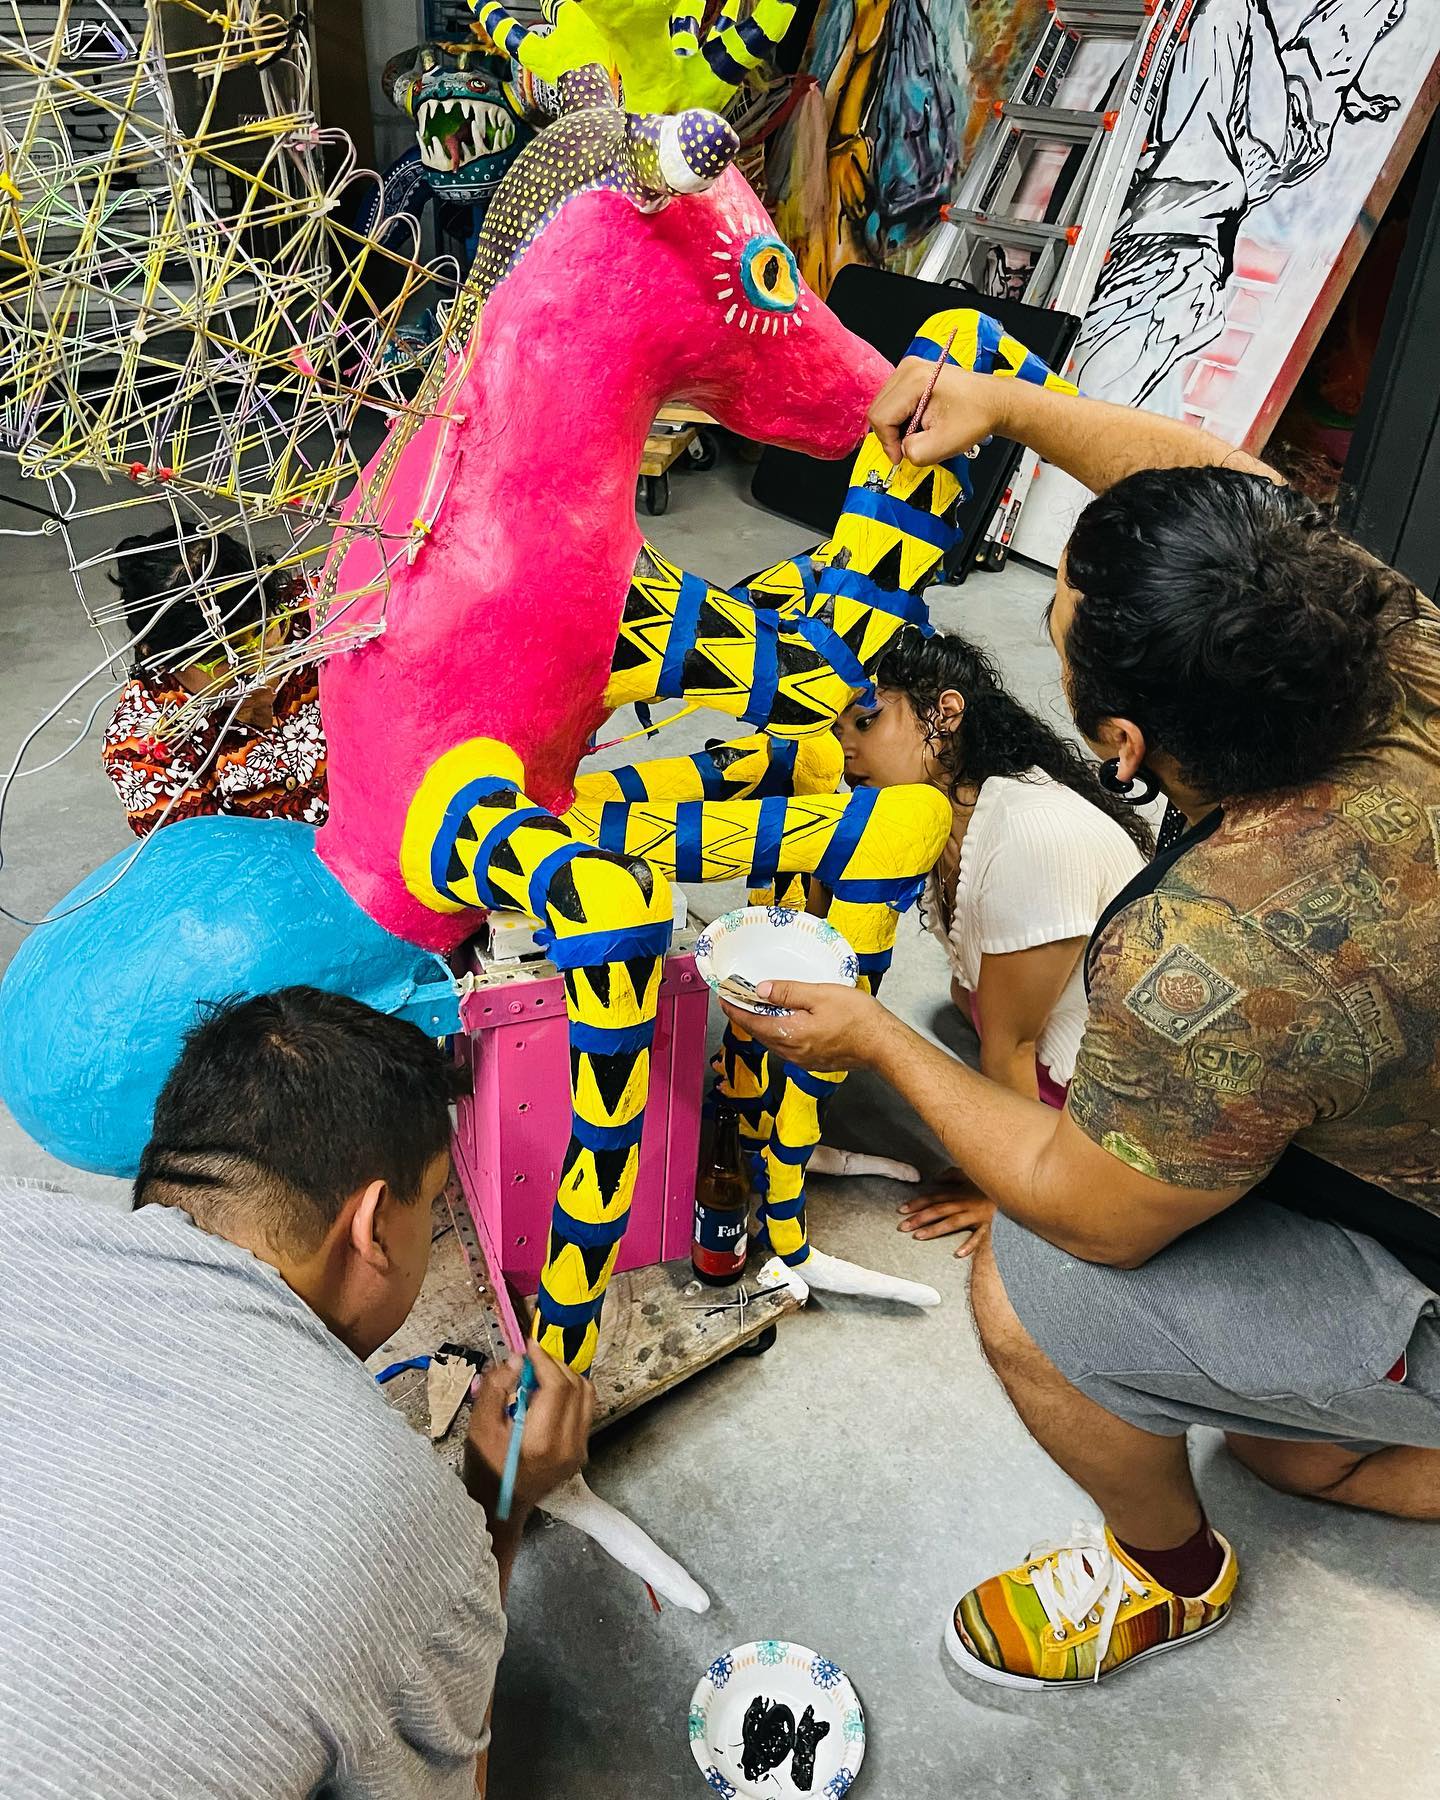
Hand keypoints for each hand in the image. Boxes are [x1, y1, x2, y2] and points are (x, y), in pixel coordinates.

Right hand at [466, 1341, 594, 1511]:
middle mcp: (569, 1446)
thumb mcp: (479, 1428)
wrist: (498, 1509)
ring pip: (587, 1396)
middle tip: (533, 1358)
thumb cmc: (485, 1470)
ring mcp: (579, 1451)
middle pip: (576, 1387)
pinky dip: (571, 1393)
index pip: (557, 1387)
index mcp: (543, 1441)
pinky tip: (549, 1392)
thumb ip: (496, 1389)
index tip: (530, 1346)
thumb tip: (517, 1361)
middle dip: (555, 1364)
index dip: (545, 1360)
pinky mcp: (580, 1452)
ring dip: (566, 1376)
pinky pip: (585, 1410)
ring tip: (542, 1372)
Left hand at [720, 980, 896, 1070]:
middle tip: (737, 998)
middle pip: (759, 1033)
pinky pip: (787, 1046)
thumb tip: (761, 989)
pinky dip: (778, 1032)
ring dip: (762, 1025)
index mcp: (790, 1034)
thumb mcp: (820, 995)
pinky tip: (784, 1021)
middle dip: (746, 1015)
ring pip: (773, 1041)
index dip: (734, 1008)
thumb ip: (788, 992)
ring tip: (757, 1007)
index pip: (751, 1022)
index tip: (724, 996)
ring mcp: (803, 1059)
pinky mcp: (813, 1061)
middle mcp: (792, 1052)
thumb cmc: (858, 1019)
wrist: (882, 1044)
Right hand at [868, 358, 1010, 467]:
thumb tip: (902, 451)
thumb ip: (916, 452)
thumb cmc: (976, 415)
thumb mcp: (946, 444)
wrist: (992, 401)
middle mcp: (908, 369)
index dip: (888, 443)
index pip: (880, 417)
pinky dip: (901, 418)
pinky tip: (920, 421)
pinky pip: (892, 402)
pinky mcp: (912, 375)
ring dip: (897, 427)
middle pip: (878, 410)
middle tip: (912, 445)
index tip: (902, 456)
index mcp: (915, 380)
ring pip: (883, 407)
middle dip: (892, 435)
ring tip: (920, 431)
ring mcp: (909, 369)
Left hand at [897, 1172, 994, 1257]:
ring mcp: (976, 1216)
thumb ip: (952, 1175)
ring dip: (935, 1229)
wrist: (1013, 1190)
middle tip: (902, 1226)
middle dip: (919, 1218)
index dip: (916, 1204)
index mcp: (959, 1194)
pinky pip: (979, 1237)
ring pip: (952, 1223)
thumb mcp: (970, 1174)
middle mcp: (965, 1204)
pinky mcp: (989, 1226)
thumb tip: (936, 1179)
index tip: (901, 1210)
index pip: (933, 1198)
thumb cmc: (990, 1185)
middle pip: (938, 1210)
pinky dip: (969, 1245)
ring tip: (919, 1236)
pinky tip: (958, 1253)